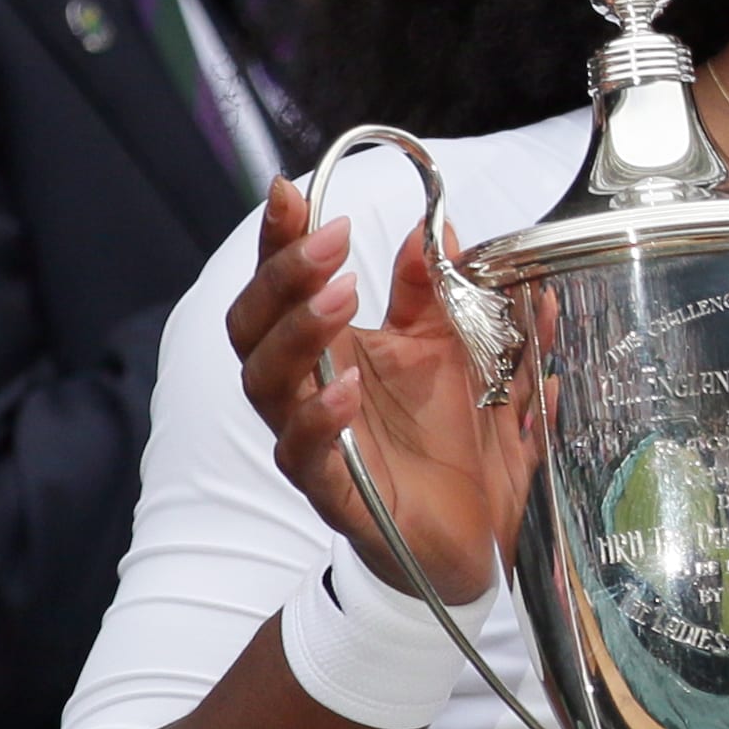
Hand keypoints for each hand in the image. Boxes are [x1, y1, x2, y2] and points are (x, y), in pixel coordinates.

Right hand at [227, 179, 525, 601]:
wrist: (477, 539)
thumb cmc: (454, 442)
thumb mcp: (460, 352)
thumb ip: (440, 294)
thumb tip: (437, 228)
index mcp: (333, 349)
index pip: (284, 285)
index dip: (279, 237)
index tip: (293, 190)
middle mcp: (308, 391)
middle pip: (252, 327)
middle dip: (282, 276)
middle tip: (329, 239)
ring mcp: (314, 443)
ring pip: (265, 385)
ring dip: (298, 334)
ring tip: (340, 297)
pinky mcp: (335, 493)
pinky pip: (304, 456)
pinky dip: (320, 418)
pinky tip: (347, 388)